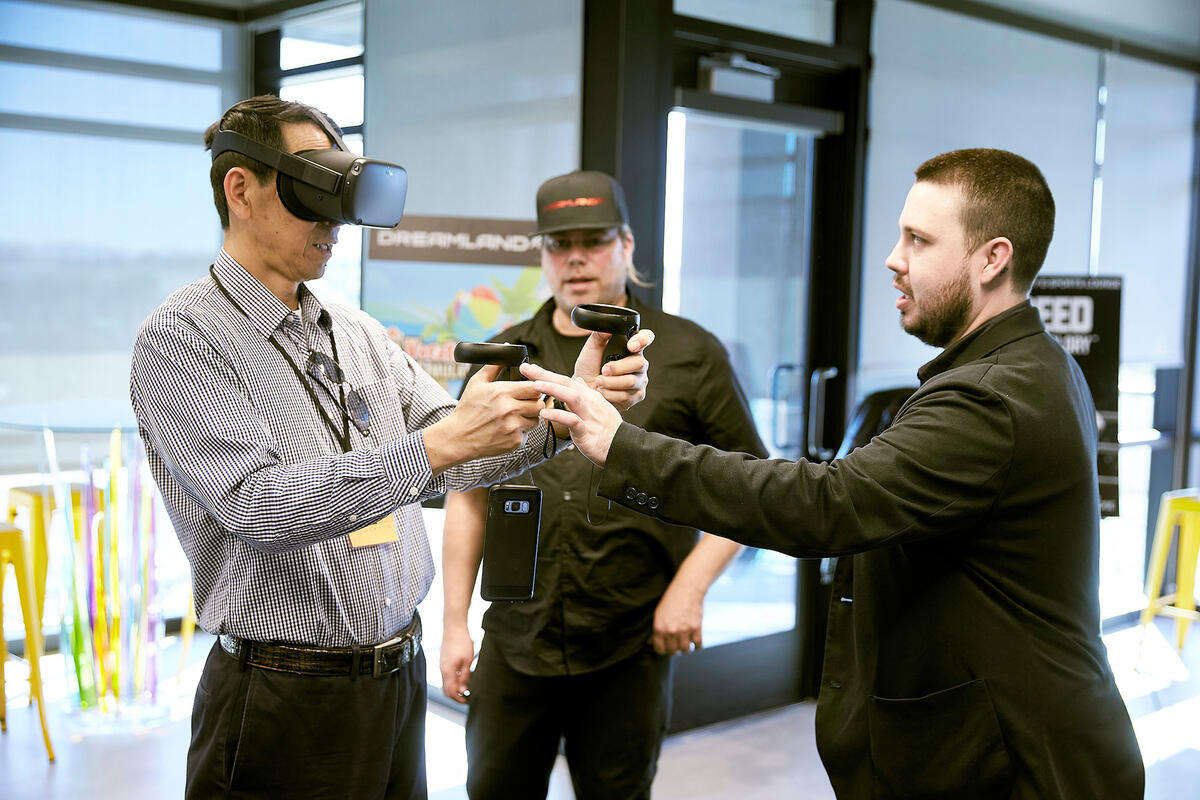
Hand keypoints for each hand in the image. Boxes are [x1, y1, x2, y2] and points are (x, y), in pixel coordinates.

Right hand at [424, 364, 544, 470]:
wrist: (458, 438)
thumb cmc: (467, 410)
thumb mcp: (476, 383)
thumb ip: (494, 366)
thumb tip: (505, 349)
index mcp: (502, 392)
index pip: (534, 387)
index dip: (534, 388)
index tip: (530, 390)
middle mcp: (509, 409)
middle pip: (539, 403)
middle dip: (534, 402)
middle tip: (524, 403)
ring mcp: (513, 426)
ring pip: (536, 419)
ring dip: (529, 417)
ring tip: (515, 416)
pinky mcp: (514, 441)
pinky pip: (527, 433)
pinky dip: (520, 431)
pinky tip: (507, 428)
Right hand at [439, 626, 474, 703]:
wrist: (454, 626)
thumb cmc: (461, 641)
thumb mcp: (468, 660)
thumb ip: (465, 676)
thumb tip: (463, 689)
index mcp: (448, 671)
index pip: (450, 692)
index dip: (458, 699)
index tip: (466, 701)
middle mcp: (442, 669)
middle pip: (446, 689)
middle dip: (455, 695)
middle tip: (466, 696)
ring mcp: (442, 665)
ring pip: (446, 682)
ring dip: (454, 688)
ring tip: (465, 687)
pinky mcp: (444, 661)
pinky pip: (446, 675)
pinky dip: (453, 680)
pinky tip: (462, 677)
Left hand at [520, 362, 621, 465]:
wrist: (622, 447)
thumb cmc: (608, 429)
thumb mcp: (599, 407)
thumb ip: (586, 393)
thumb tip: (577, 380)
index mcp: (589, 396)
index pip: (565, 380)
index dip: (547, 373)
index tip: (529, 368)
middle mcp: (589, 402)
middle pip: (566, 383)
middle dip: (545, 375)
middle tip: (526, 368)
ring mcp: (589, 416)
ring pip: (571, 397)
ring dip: (553, 389)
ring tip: (535, 385)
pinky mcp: (587, 431)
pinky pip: (573, 420)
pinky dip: (558, 415)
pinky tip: (545, 413)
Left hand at [572, 328, 654, 411]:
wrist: (584, 391)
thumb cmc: (588, 370)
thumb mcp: (590, 351)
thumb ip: (598, 337)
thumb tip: (605, 328)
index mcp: (631, 348)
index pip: (646, 338)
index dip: (643, 340)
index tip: (630, 346)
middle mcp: (639, 363)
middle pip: (640, 362)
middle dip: (618, 368)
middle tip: (603, 370)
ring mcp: (640, 380)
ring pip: (631, 381)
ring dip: (611, 383)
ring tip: (599, 382)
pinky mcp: (637, 396)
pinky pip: (627, 395)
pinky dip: (611, 394)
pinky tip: (604, 392)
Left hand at [651, 580, 703, 654]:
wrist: (687, 589)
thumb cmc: (671, 600)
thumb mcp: (658, 613)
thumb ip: (655, 630)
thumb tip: (650, 643)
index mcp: (659, 628)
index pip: (659, 649)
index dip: (662, 650)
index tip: (665, 648)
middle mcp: (671, 631)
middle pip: (672, 651)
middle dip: (674, 649)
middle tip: (676, 644)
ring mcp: (684, 631)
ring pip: (685, 650)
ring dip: (685, 648)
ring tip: (685, 642)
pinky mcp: (696, 629)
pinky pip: (697, 645)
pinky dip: (696, 646)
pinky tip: (694, 641)